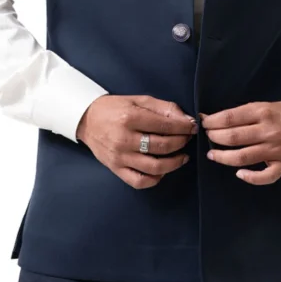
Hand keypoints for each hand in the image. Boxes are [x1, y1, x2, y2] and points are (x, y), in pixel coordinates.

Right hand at [76, 95, 197, 188]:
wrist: (87, 119)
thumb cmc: (115, 108)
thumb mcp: (139, 100)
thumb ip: (163, 108)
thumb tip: (186, 119)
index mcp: (130, 118)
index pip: (165, 126)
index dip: (184, 127)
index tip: (193, 127)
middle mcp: (124, 139)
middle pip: (162, 146)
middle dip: (181, 142)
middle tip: (188, 138)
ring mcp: (120, 157)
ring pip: (154, 167)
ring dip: (174, 163)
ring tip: (182, 156)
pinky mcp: (116, 169)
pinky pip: (139, 181)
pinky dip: (155, 179)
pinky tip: (163, 171)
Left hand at [199, 100, 280, 184]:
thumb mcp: (265, 106)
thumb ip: (244, 114)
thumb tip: (216, 118)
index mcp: (262, 112)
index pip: (230, 118)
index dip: (212, 122)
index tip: (203, 123)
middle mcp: (268, 130)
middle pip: (233, 137)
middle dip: (215, 138)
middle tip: (207, 138)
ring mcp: (276, 149)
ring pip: (243, 157)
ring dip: (224, 157)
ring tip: (213, 155)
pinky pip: (264, 176)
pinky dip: (250, 177)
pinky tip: (239, 174)